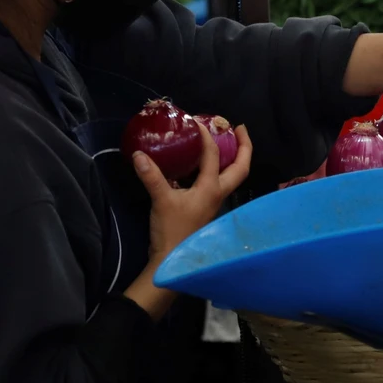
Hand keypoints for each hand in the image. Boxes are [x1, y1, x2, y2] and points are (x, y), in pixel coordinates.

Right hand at [132, 121, 251, 263]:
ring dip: (232, 157)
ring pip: (231, 175)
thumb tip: (138, 154)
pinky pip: (215, 182)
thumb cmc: (172, 230)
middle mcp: (218, 193)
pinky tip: (198, 164)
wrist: (171, 260)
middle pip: (241, 167)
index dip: (207, 136)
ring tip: (224, 141)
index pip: (214, 156)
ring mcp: (213, 202)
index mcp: (212, 188)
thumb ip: (151, 176)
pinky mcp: (204, 207)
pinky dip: (213, 169)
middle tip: (238, 128)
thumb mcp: (161, 200)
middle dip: (244, 146)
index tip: (198, 122)